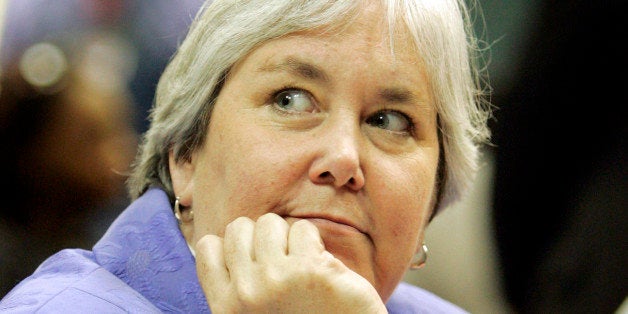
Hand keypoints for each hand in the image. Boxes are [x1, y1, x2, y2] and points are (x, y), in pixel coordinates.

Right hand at [195, 213, 387, 312]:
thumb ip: (238, 285)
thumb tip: (228, 239)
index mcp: (226, 307)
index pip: (208, 246)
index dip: (234, 247)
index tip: (255, 261)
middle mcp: (246, 293)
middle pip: (239, 228)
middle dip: (261, 238)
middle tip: (281, 263)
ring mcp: (277, 279)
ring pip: (270, 223)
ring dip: (287, 238)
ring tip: (301, 265)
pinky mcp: (312, 271)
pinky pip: (303, 230)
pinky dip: (314, 244)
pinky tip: (321, 269)